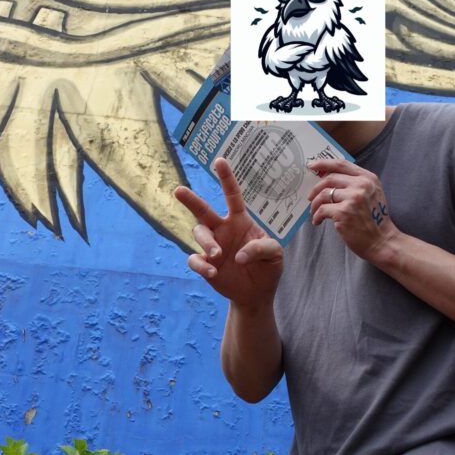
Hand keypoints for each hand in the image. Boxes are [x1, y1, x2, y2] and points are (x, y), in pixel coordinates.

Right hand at [174, 158, 283, 306]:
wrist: (257, 293)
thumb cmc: (267, 267)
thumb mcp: (275, 255)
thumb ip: (262, 248)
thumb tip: (239, 255)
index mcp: (240, 221)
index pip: (232, 195)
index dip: (226, 178)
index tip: (220, 160)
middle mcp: (222, 229)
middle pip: (203, 210)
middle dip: (190, 200)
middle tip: (179, 190)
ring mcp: (212, 246)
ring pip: (199, 234)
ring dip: (206, 243)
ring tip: (217, 255)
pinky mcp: (205, 264)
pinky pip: (195, 260)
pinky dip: (201, 266)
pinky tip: (212, 272)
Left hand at [307, 157, 399, 262]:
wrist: (382, 242)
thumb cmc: (374, 220)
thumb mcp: (371, 195)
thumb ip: (354, 184)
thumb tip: (326, 177)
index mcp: (368, 178)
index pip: (341, 164)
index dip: (323, 163)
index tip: (311, 165)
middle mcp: (362, 186)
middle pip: (329, 178)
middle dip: (315, 188)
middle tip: (310, 198)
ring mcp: (353, 199)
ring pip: (323, 194)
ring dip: (314, 204)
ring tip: (314, 212)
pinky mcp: (344, 213)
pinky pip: (322, 209)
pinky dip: (316, 216)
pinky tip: (318, 222)